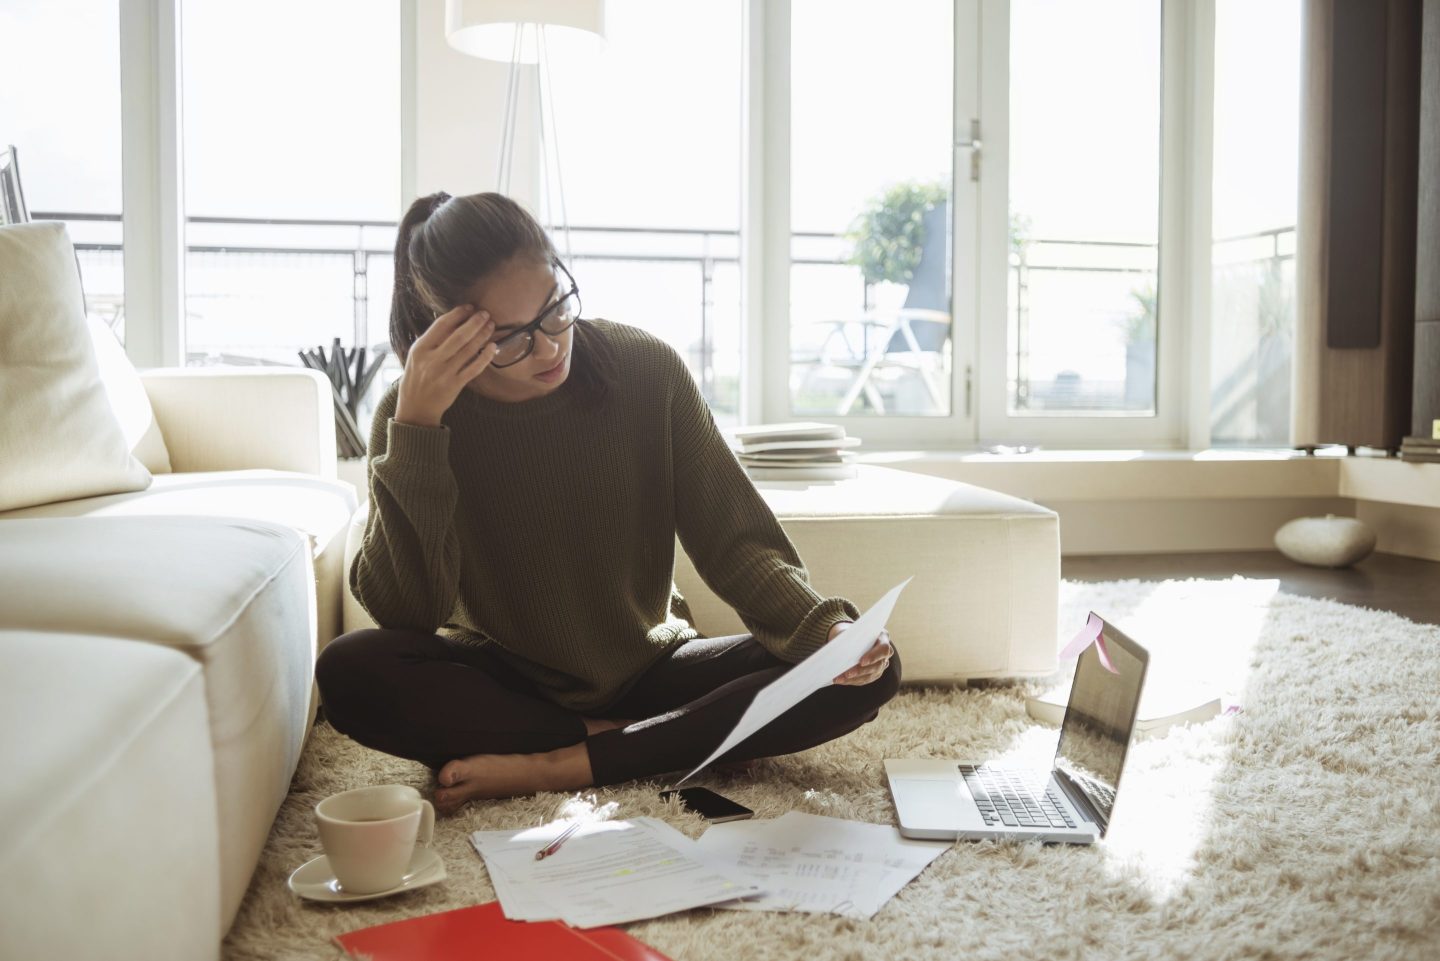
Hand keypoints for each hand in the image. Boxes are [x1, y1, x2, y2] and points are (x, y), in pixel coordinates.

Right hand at [394, 304, 498, 426]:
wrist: (415, 407)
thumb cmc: (416, 377)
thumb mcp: (416, 355)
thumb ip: (432, 340)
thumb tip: (453, 320)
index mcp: (420, 348)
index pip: (441, 325)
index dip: (457, 314)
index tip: (469, 307)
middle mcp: (432, 359)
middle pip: (458, 336)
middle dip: (474, 322)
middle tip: (485, 313)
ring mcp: (444, 373)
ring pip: (468, 350)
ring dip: (482, 336)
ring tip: (491, 325)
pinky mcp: (455, 385)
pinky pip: (474, 368)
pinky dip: (485, 357)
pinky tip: (493, 347)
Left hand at [828, 622, 892, 685]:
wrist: (851, 638)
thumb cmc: (852, 631)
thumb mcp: (851, 630)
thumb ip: (850, 637)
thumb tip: (841, 648)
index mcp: (882, 638)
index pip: (884, 649)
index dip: (874, 656)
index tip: (861, 661)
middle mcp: (884, 653)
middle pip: (877, 665)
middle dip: (861, 671)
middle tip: (847, 674)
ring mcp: (880, 665)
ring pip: (870, 675)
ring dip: (854, 679)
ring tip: (839, 678)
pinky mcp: (873, 674)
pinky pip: (864, 680)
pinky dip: (851, 681)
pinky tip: (841, 680)